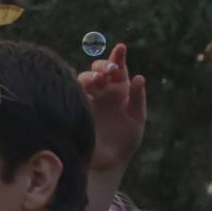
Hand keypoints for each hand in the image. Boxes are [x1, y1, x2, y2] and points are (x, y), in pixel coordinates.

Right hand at [78, 42, 146, 172]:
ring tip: (99, 80)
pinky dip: (76, 87)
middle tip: (109, 71)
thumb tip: (139, 78)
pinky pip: (72, 92)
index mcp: (120, 91)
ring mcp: (87, 99)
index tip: (121, 47)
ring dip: (91, 76)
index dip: (118, 57)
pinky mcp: (75, 107)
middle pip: (100, 70)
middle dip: (103, 66)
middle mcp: (102, 92)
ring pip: (84, 78)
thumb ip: (137, 99)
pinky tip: (84, 88)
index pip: (119, 69)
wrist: (108, 162)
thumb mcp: (137, 120)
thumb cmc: (125, 141)